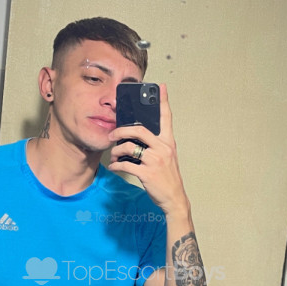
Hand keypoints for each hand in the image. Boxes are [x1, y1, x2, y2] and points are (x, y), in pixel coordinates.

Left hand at [107, 84, 188, 215]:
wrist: (174, 198)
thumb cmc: (167, 176)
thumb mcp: (167, 157)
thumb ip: (156, 144)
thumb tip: (135, 135)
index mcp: (168, 142)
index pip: (167, 117)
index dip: (164, 101)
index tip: (161, 87)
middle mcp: (163, 148)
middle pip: (139, 130)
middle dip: (121, 130)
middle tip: (112, 135)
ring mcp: (155, 161)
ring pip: (129, 147)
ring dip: (116, 151)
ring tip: (114, 155)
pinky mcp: (147, 173)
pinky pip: (126, 164)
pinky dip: (116, 165)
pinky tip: (115, 166)